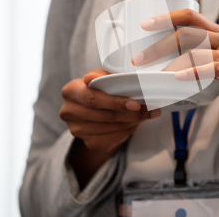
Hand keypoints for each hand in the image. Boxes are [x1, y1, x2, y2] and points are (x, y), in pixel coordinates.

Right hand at [59, 69, 160, 187]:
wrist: (96, 110)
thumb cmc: (101, 89)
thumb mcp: (103, 77)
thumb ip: (106, 76)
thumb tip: (101, 77)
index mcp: (70, 90)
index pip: (93, 98)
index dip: (115, 102)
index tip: (135, 104)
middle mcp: (69, 111)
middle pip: (104, 116)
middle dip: (130, 114)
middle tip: (149, 111)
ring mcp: (77, 129)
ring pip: (110, 128)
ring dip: (132, 122)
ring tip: (144, 115)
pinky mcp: (88, 142)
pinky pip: (112, 139)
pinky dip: (127, 132)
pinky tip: (133, 124)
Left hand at [131, 9, 218, 138]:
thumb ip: (202, 56)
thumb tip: (167, 63)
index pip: (191, 16)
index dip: (166, 17)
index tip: (144, 26)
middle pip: (187, 32)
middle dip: (158, 44)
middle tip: (139, 58)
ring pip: (196, 50)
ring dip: (168, 61)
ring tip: (150, 72)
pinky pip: (212, 68)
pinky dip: (192, 72)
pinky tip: (177, 78)